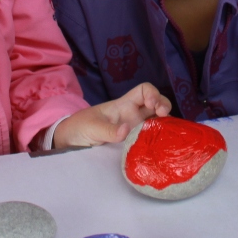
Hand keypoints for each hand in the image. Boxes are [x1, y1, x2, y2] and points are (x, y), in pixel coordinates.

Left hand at [53, 83, 171, 147]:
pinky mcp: (134, 145)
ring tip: (167, 133)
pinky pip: (151, 139)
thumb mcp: (92, 127)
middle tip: (164, 117)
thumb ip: (108, 130)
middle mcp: (133, 116)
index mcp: (123, 105)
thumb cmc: (80, 128)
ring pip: (157, 122)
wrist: (70, 143)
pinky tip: (162, 146)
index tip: (152, 105)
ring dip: (165, 125)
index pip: (144, 91)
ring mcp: (135, 130)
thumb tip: (126, 130)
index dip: (152, 94)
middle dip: (164, 107)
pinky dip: (159, 140)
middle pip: (156, 105)